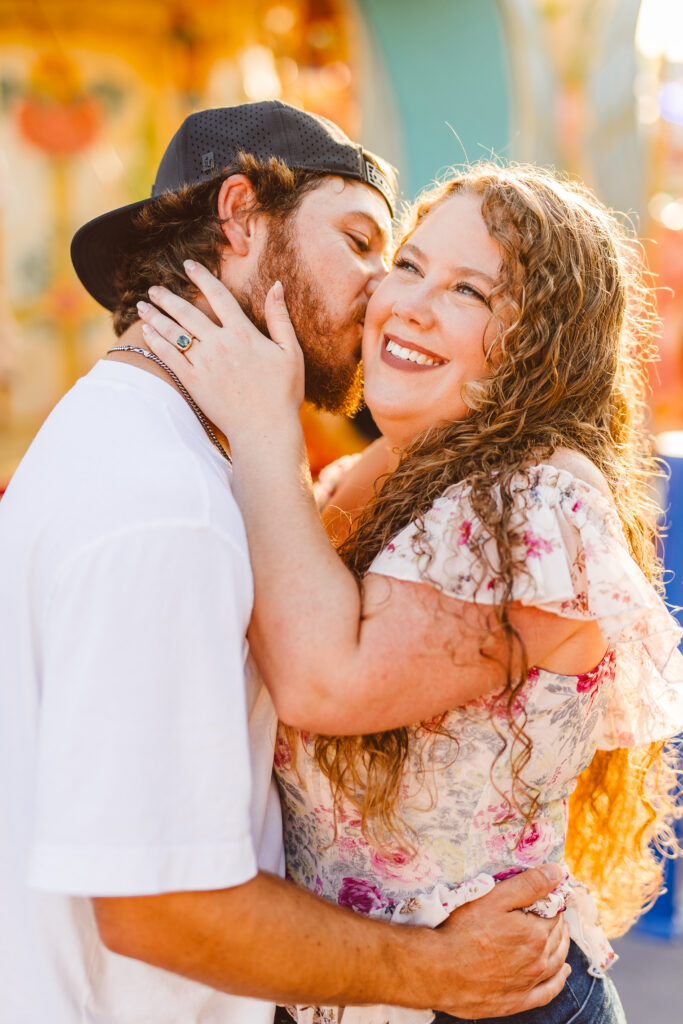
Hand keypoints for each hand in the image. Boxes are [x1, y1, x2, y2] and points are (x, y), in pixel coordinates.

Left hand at [136, 261, 303, 442]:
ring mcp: (204, 363)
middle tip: (154, 289)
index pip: (219, 296)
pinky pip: (169, 357)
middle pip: (187, 312)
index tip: (188, 266)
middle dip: (168, 298)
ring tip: (143, 306)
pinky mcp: (193, 382)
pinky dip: (155, 342)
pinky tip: (146, 332)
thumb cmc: (283, 393)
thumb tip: (276, 286)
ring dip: (155, 317)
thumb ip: (279, 318)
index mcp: (243, 333)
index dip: (202, 278)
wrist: (265, 429)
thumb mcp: (291, 352)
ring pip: (174, 332)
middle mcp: (220, 344)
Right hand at [431, 865, 570, 1017]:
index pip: (554, 914)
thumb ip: (528, 885)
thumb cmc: (463, 930)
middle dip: (557, 923)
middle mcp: (537, 961)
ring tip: (561, 935)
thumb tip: (556, 873)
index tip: (547, 896)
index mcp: (535, 935)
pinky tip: (562, 973)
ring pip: (555, 964)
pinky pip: (547, 993)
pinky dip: (559, 982)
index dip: (551, 902)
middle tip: (552, 912)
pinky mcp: (515, 1002)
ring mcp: (527, 984)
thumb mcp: (494, 898)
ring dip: (561, 947)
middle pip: (557, 938)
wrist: (439, 970)